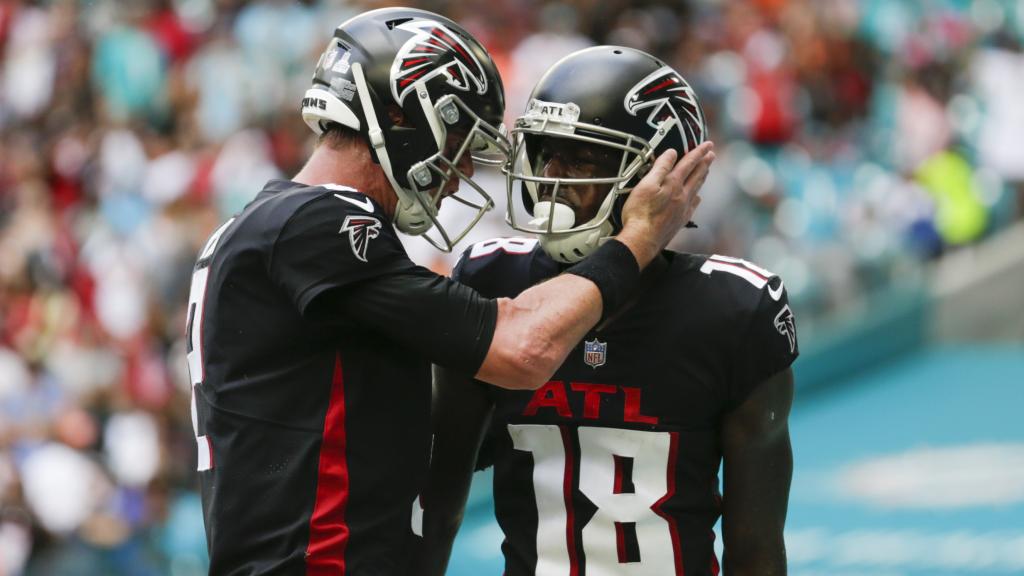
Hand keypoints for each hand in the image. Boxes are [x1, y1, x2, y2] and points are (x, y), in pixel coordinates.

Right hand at [617, 142, 714, 266]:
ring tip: (707, 170)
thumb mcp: (646, 185)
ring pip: (697, 188)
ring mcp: (683, 208)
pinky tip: (697, 197)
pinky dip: (697, 197)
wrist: (642, 240)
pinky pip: (693, 205)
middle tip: (712, 154)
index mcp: (673, 184)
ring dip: (702, 177)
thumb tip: (672, 153)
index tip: (708, 144)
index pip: (689, 163)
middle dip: (705, 162)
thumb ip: (660, 168)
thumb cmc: (640, 213)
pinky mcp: (680, 220)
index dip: (698, 152)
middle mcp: (682, 195)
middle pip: (696, 175)